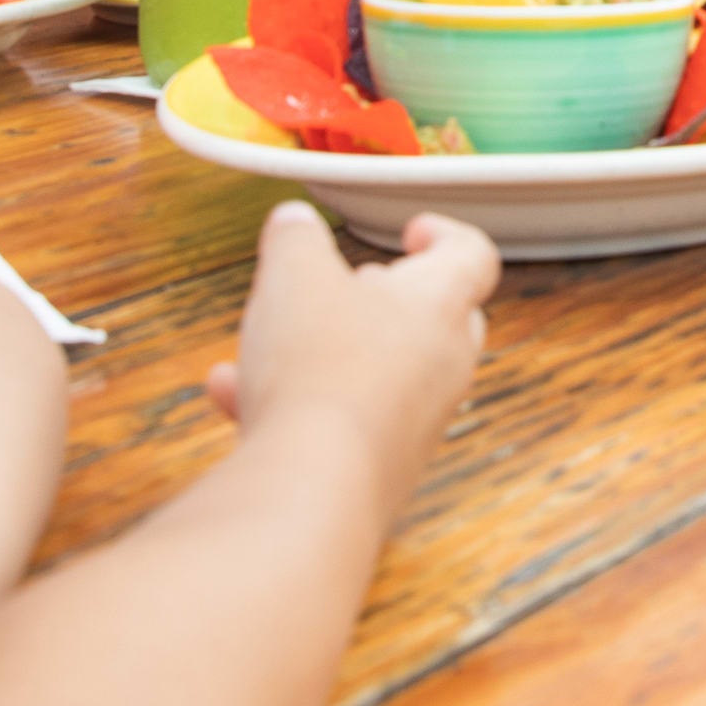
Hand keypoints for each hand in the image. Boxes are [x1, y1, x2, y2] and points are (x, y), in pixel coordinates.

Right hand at [206, 205, 498, 530]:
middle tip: (352, 287)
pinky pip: (342, 423)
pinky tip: (232, 395)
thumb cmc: (320, 367)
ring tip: (268, 342)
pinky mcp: (381, 470)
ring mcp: (416, 424)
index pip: (472, 257)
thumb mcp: (293, 274)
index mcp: (439, 305)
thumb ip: (295, 237)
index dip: (445, 235)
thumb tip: (294, 220)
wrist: (316, 485)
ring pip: (380, 373)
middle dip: (390, 301)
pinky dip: (294, 405)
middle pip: (439, 320)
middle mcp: (443, 366)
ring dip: (324, 352)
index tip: (412, 231)